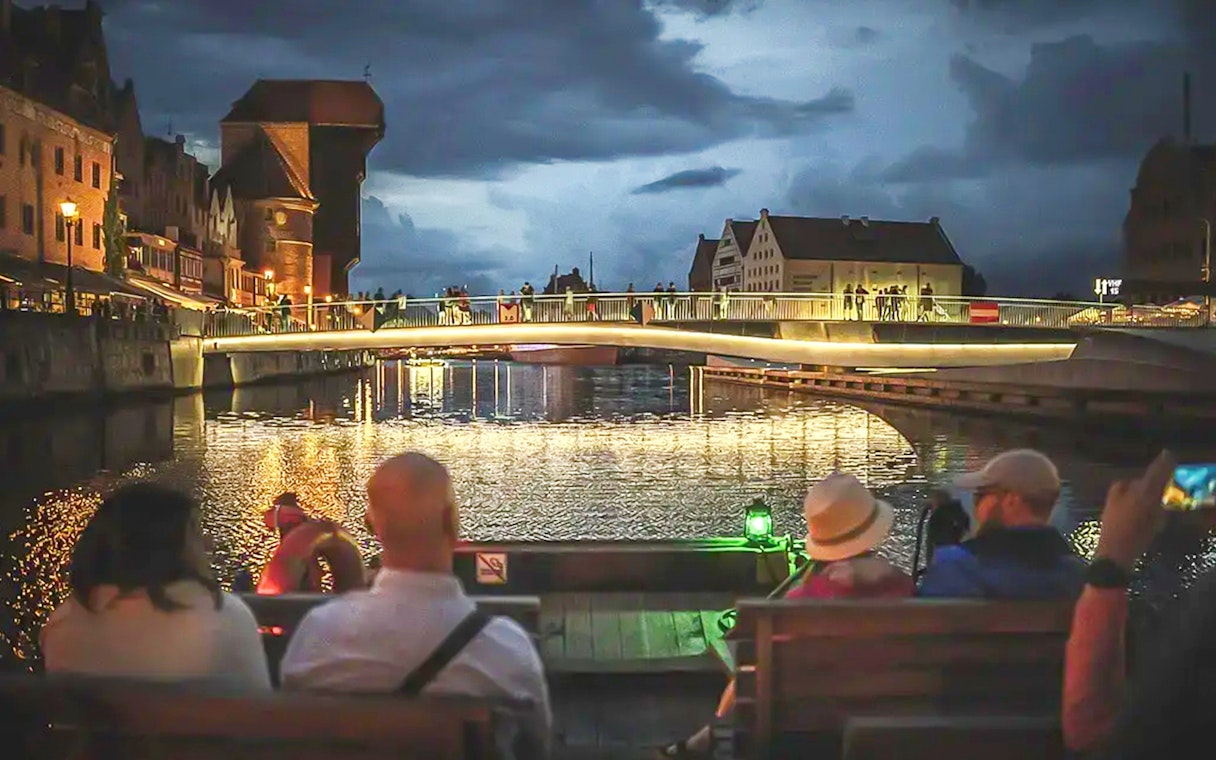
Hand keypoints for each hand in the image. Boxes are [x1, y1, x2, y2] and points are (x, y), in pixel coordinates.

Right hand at [1095, 451, 1175, 570]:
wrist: (1119, 552)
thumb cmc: (1113, 523)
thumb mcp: (1112, 500)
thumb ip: (1122, 486)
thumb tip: (1132, 483)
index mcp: (1146, 493)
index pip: (1159, 473)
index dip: (1163, 461)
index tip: (1167, 452)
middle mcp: (1157, 502)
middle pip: (1161, 484)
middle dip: (1158, 476)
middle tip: (1154, 467)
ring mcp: (1159, 514)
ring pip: (1156, 496)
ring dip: (1149, 491)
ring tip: (1135, 490)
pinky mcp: (1156, 524)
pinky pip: (1153, 507)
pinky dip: (1147, 503)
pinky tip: (1134, 506)